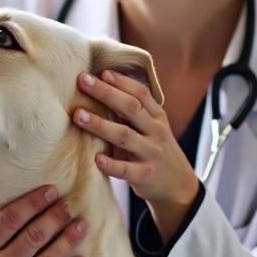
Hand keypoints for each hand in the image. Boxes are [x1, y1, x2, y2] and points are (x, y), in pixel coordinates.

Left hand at [73, 69, 198, 239]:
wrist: (177, 185)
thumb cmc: (154, 149)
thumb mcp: (151, 126)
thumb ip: (133, 110)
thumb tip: (102, 84)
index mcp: (156, 116)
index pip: (141, 93)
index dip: (121, 81)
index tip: (100, 71)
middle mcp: (156, 131)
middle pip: (131, 108)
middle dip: (106, 93)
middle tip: (82, 82)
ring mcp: (151, 154)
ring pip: (125, 136)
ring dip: (100, 124)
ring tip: (78, 115)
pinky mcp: (145, 175)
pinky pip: (126, 170)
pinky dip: (111, 164)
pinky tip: (96, 158)